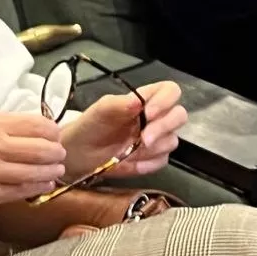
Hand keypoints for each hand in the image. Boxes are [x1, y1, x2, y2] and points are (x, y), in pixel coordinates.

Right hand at [0, 112, 66, 229]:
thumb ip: (5, 123)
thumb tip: (37, 126)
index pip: (37, 125)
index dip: (53, 131)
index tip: (55, 134)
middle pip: (42, 149)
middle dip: (56, 152)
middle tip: (59, 153)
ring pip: (35, 172)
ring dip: (52, 171)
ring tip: (56, 169)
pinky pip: (21, 191)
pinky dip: (37, 187)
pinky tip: (43, 183)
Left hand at [60, 81, 185, 178]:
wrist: (77, 155)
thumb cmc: (89, 127)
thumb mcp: (99, 111)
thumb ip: (119, 104)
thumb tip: (138, 102)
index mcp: (145, 100)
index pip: (170, 91)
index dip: (166, 101)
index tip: (148, 113)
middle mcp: (155, 118)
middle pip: (179, 116)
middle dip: (163, 127)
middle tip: (144, 138)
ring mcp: (156, 139)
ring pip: (172, 141)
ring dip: (153, 148)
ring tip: (130, 152)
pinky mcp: (152, 159)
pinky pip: (162, 161)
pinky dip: (148, 164)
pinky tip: (132, 164)